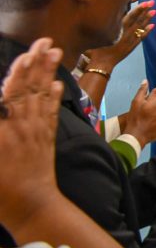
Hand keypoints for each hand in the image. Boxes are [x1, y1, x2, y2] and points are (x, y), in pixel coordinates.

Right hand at [0, 38, 64, 229]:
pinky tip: (57, 86)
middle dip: (38, 63)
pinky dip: (54, 98)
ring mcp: (37, 130)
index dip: (19, 71)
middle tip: (46, 41)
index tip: (26, 52)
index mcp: (5, 126)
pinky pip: (51, 113)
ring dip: (49, 72)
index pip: (12, 91)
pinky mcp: (45, 140)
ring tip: (55, 53)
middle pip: (31, 87)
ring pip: (43, 95)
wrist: (30, 205)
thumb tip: (1, 104)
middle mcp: (23, 123)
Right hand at [83, 0, 155, 70]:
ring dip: (147, 19)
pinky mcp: (132, 46)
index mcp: (118, 28)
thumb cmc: (98, 46)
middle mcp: (125, 32)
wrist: (102, 62)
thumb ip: (109, 23)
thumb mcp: (102, 32)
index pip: (130, 16)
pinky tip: (152, 25)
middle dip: (145, 11)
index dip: (138, 9)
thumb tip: (115, 12)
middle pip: (137, 20)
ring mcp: (130, 39)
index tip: (145, 2)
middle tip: (152, 2)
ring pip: (140, 27)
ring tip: (154, 11)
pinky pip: (141, 37)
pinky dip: (147, 31)